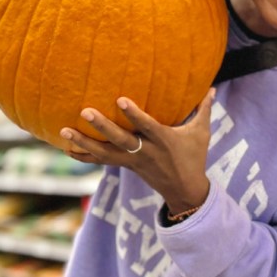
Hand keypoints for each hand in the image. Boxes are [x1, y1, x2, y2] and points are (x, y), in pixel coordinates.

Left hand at [59, 88, 214, 214]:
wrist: (184, 190)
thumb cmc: (194, 157)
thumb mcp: (201, 133)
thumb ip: (204, 109)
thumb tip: (212, 87)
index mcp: (163, 141)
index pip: (146, 126)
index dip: (134, 114)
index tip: (120, 99)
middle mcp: (145, 151)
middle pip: (120, 139)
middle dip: (102, 127)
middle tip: (85, 112)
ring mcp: (133, 161)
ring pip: (105, 153)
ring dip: (83, 143)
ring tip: (64, 131)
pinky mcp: (125, 166)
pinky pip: (100, 161)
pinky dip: (83, 156)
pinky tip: (65, 149)